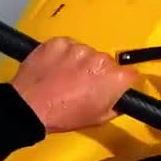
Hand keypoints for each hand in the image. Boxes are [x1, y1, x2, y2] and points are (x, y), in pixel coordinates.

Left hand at [10, 37, 138, 132]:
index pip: (130, 73)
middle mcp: (99, 57)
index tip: (109, 86)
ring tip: (63, 77)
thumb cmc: (64, 115)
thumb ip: (117, 105)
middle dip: (97, 71)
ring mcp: (78, 47)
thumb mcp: (99, 119)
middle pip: (106, 61)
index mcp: (114, 78)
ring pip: (85, 52)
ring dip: (78, 62)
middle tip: (81, 85)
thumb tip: (120, 97)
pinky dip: (62, 55)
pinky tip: (54, 68)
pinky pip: (67, 46)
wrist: (30, 107)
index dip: (119, 81)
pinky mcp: (58, 41)